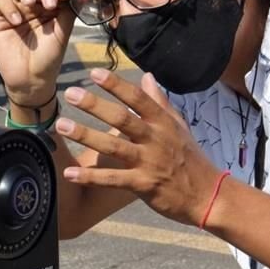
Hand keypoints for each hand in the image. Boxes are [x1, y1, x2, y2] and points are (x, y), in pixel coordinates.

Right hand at [0, 0, 74, 104]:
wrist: (30, 80)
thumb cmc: (49, 58)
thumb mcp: (62, 34)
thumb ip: (68, 12)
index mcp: (53, 7)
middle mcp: (36, 5)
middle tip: (49, 4)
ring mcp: (18, 9)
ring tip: (29, 3)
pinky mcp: (1, 17)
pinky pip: (2, 0)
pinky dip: (9, 6)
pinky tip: (16, 20)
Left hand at [53, 69, 222, 226]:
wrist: (209, 195)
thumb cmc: (190, 159)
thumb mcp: (179, 126)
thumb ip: (160, 102)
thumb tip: (147, 77)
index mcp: (163, 123)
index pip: (138, 99)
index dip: (117, 85)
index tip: (95, 73)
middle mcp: (155, 139)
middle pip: (122, 118)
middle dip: (95, 105)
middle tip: (71, 93)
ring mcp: (149, 162)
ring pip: (113, 146)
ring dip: (86, 135)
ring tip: (61, 125)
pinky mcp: (143, 185)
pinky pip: (112, 180)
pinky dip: (90, 177)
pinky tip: (69, 173)